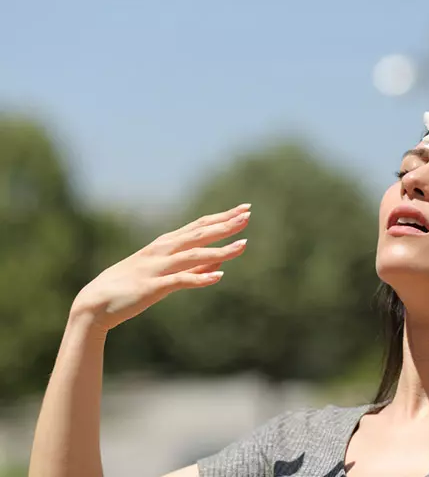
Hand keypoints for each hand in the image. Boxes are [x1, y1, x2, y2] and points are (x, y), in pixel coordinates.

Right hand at [69, 203, 251, 331]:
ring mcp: (158, 267)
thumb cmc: (131, 286)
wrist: (95, 303)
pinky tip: (218, 277)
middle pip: (199, 233)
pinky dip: (200, 277)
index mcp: (165, 244)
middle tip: (248, 216)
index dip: (222, 217)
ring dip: (221, 249)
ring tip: (244, 246)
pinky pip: (180, 280)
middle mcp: (163, 251)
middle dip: (225, 225)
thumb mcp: (165, 272)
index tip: (244, 209)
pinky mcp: (153, 287)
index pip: (199, 225)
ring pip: (194, 254)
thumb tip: (220, 259)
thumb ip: (193, 265)